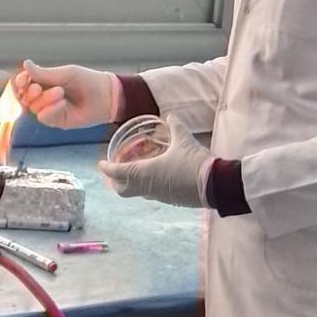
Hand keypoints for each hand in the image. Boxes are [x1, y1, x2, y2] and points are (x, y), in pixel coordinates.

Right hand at [13, 60, 119, 129]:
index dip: (20, 82)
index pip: (24, 83)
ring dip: (44, 99)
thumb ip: (44, 73)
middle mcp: (44, 96)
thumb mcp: (65, 73)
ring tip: (60, 93)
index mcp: (45, 81)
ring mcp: (50, 109)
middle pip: (24, 96)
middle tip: (38, 88)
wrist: (106, 96)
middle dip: (29, 92)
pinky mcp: (57, 121)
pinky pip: (44, 117)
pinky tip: (62, 104)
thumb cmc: (87, 81)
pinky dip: (50, 109)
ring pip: (33, 107)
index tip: (23, 80)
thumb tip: (25, 64)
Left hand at [98, 115, 212, 207]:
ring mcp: (160, 196)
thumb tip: (170, 116)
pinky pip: (153, 194)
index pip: (119, 172)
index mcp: (146, 172)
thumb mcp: (184, 140)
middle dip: (117, 182)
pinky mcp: (172, 200)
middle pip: (124, 190)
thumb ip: (175, 127)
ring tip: (134, 173)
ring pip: (139, 192)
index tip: (101, 164)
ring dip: (133, 184)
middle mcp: (149, 187)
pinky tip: (156, 178)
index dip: (108, 168)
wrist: (216, 185)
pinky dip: (149, 186)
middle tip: (115, 172)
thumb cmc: (194, 162)